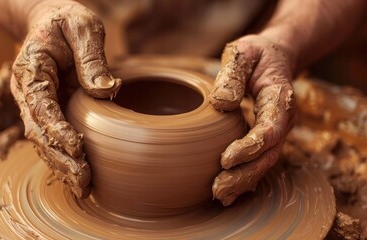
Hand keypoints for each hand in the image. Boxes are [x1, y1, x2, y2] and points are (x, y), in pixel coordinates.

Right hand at [10, 0, 120, 197]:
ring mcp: (35, 103)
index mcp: (31, 69)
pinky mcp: (48, 109)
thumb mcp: (82, 27)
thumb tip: (106, 91)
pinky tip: (79, 174)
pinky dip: (63, 156)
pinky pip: (52, 136)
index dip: (57, 129)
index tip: (77, 147)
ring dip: (61, 164)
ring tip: (83, 186)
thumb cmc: (66, 20)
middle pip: (38, 131)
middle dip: (59, 158)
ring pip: (43, 140)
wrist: (50, 20)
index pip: (41, 106)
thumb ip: (91, 58)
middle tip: (83, 179)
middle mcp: (28, 91)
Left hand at [210, 34, 295, 205]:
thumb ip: (233, 74)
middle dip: (245, 174)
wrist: (274, 57)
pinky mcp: (266, 138)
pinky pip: (258, 161)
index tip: (225, 159)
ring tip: (220, 195)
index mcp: (279, 98)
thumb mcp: (243, 53)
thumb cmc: (257, 54)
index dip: (250, 147)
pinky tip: (228, 192)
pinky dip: (244, 177)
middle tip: (218, 188)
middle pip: (269, 155)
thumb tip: (221, 102)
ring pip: (264, 163)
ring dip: (244, 181)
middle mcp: (282, 120)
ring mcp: (276, 131)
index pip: (269, 129)